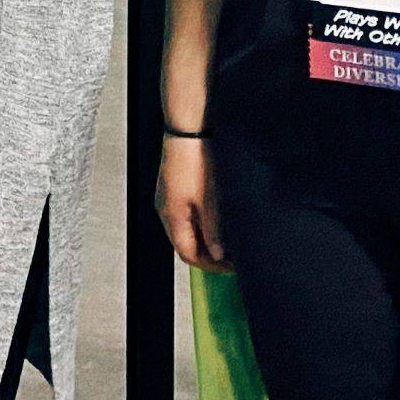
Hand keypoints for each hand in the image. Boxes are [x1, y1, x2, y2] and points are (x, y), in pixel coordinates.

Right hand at [156, 137, 227, 270]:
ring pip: (185, 231)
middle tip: (233, 257)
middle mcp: (166, 211)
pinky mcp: (173, 189)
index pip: (188, 255)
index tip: (232, 267)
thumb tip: (217, 254)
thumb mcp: (210, 202)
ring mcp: (168, 199)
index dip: (211, 265)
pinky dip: (200, 225)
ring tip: (228, 240)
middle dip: (209, 255)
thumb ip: (213, 231)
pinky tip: (215, 220)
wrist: (187, 132)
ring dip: (205, 240)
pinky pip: (184, 217)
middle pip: (185, 244)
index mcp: (172, 217)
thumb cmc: (195, 162)